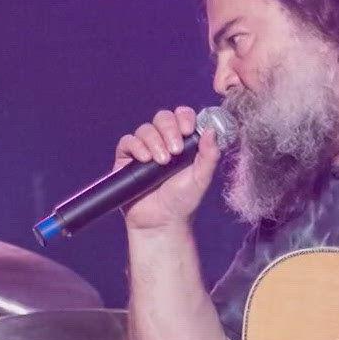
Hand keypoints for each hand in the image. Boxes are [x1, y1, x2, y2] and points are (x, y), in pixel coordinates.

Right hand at [114, 107, 221, 230]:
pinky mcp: (127, 160)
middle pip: (162, 117)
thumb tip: (211, 130)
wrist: (161, 222)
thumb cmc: (183, 201)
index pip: (182, 116)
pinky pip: (128, 142)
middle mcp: (163, 142)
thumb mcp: (202, 178)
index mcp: (183, 142)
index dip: (184, 117)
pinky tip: (145, 159)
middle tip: (175, 151)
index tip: (189, 131)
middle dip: (169, 129)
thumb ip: (210, 155)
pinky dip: (136, 146)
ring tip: (161, 162)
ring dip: (154, 141)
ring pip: (145, 129)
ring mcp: (144, 150)